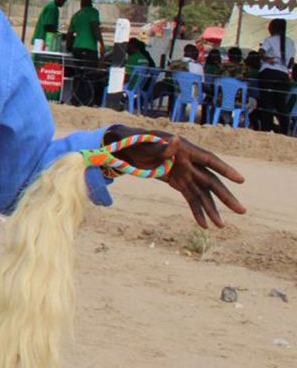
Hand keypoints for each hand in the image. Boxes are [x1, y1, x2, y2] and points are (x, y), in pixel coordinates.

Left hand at [109, 128, 245, 227]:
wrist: (126, 147)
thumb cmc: (136, 141)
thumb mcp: (146, 144)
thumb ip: (161, 147)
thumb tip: (175, 140)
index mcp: (185, 150)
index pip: (209, 160)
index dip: (225, 169)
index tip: (241, 180)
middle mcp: (190, 163)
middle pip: (211, 182)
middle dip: (226, 197)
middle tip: (242, 211)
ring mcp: (185, 174)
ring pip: (203, 194)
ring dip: (212, 210)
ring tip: (221, 226)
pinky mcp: (178, 182)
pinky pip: (191, 198)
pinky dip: (197, 211)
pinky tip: (204, 225)